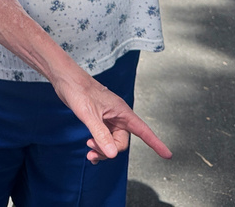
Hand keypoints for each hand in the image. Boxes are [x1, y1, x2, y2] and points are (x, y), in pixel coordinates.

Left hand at [53, 72, 171, 163]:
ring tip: (89, 151)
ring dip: (102, 149)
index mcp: (122, 112)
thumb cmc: (79, 90)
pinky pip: (104, 138)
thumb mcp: (89, 114)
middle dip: (109, 149)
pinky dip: (98, 146)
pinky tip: (91, 151)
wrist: (66, 79)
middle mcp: (118, 116)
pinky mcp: (99, 119)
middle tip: (91, 150)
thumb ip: (101, 134)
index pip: (143, 131)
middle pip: (121, 142)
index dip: (156, 144)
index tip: (168, 155)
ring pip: (111, 142)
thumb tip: (113, 154)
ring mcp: (108, 118)